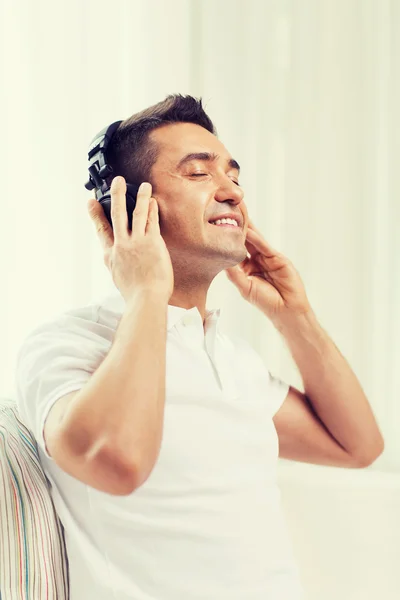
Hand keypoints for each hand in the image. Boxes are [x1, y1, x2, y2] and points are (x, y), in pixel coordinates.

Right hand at [87, 177, 173, 302]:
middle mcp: (121, 246)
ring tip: (144, 185)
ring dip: (140, 197)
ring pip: (137, 213)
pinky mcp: (152, 243)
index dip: (96, 215)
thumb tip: (115, 257)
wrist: (146, 299)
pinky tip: (153, 201)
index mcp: (111, 255)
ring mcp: (136, 243)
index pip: (101, 230)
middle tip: (116, 181)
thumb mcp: (118, 277)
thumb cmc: (135, 293)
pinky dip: (152, 210)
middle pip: (117, 215)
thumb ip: (116, 263)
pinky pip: (151, 221)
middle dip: (117, 195)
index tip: (91, 202)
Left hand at [225, 218, 311, 322]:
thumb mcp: (245, 287)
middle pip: (245, 242)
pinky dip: (257, 239)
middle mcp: (256, 261)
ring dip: (247, 229)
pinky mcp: (277, 258)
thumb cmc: (265, 301)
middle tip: (226, 213)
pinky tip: (249, 231)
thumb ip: (234, 274)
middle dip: (237, 229)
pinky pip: (265, 247)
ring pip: (255, 241)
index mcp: (246, 268)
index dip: (227, 241)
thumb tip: (221, 261)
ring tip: (237, 215)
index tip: (216, 228)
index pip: (235, 251)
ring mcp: (267, 258)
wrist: (286, 309)